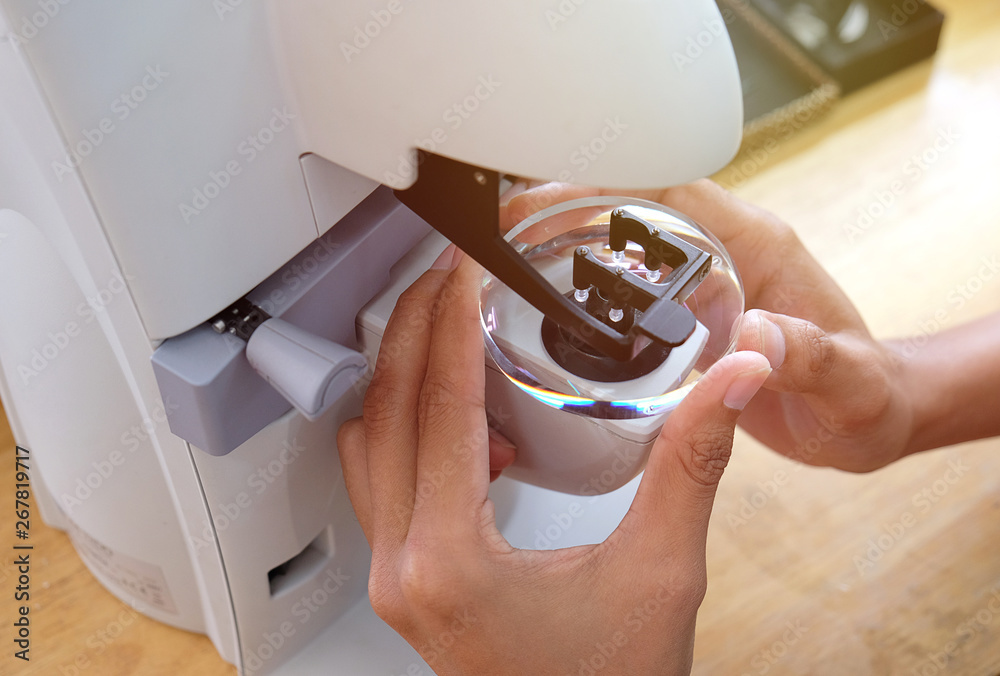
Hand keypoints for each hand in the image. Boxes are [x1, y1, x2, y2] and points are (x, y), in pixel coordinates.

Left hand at [337, 245, 769, 673]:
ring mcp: (395, 578)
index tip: (464, 266)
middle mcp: (403, 568)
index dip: (449, 321)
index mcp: (451, 561)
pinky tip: (471, 424)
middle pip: (385, 412)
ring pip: (370, 446)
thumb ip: (693, 465)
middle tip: (445, 274)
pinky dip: (411, 432)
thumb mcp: (662, 571)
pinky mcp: (405, 582)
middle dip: (411, 330)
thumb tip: (731, 380)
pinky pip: (382, 483)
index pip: (439, 405)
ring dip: (402, 378)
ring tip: (448, 330)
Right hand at [502, 180, 913, 471]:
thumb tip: (755, 337)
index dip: (610, 183)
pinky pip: (629, 286)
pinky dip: (587, 286)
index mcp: (759, 247)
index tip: (552, 196)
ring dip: (569, 241)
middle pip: (635, 205)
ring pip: (625, 241)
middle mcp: (726, 254)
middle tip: (508, 229)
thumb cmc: (866, 394)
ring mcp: (705, 282)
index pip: (676, 192)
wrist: (867, 415)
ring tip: (510, 259)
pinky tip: (550, 308)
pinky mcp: (691, 314)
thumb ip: (808, 357)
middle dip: (568, 205)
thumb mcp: (847, 384)